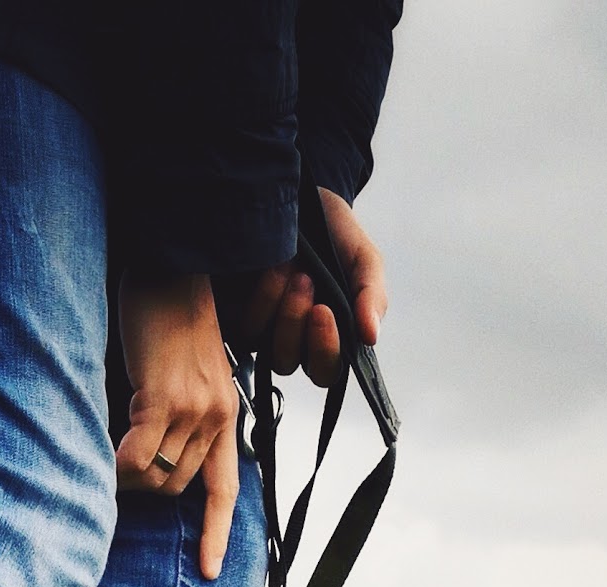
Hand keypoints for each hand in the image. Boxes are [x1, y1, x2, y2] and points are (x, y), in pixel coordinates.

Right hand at [115, 272, 239, 580]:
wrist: (170, 264)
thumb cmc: (165, 314)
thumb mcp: (178, 371)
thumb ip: (169, 412)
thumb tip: (140, 456)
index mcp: (224, 414)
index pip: (224, 488)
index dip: (214, 532)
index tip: (207, 572)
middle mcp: (216, 416)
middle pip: (176, 490)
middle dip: (142, 491)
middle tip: (112, 469)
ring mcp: (194, 409)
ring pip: (156, 478)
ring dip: (125, 479)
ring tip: (104, 454)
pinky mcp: (165, 397)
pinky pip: (137, 457)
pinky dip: (116, 465)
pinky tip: (100, 453)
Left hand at [242, 187, 386, 384]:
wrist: (299, 196)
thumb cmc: (333, 232)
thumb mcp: (362, 259)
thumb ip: (372, 296)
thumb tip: (371, 336)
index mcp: (327, 336)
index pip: (326, 370)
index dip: (325, 351)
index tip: (323, 312)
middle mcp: (293, 340)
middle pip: (290, 363)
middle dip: (295, 326)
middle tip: (305, 281)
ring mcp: (262, 329)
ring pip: (263, 346)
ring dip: (277, 310)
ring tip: (288, 268)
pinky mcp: (235, 314)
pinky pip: (241, 326)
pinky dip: (257, 300)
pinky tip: (269, 268)